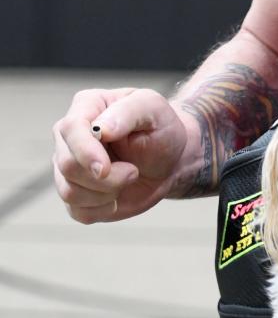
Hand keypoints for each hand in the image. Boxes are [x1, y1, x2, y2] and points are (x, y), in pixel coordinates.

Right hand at [52, 87, 189, 222]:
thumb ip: (128, 112)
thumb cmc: (161, 129)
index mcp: (87, 106)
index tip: (104, 169)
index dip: (85, 152)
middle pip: (67, 165)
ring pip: (69, 191)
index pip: (70, 129)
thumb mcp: (154, 109)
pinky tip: (119, 195)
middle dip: (106, 177)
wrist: (170, 159)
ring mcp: (69, 165)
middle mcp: (70, 136)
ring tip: (130, 176)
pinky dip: (104, 209)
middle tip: (134, 171)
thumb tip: (100, 128)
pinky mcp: (75, 193)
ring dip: (107, 192)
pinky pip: (78, 211)